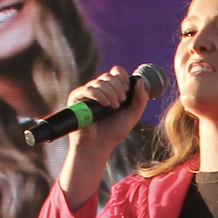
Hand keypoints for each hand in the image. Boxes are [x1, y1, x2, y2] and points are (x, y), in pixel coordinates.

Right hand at [59, 66, 147, 210]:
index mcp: (112, 90)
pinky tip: (105, 105)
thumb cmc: (113, 132)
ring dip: (110, 94)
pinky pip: (89, 88)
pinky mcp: (77, 97)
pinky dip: (99, 95)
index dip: (123, 80)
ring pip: (100, 81)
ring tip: (112, 108)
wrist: (98, 145)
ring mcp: (88, 92)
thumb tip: (140, 80)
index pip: (117, 72)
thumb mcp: (132, 115)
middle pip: (109, 76)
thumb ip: (140, 98)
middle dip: (117, 89)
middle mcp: (99, 89)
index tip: (126, 94)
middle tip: (119, 104)